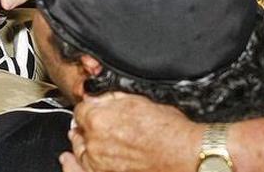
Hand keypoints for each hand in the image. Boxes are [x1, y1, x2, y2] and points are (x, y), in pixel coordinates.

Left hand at [68, 92, 201, 171]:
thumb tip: (99, 98)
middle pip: (78, 131)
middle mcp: (95, 142)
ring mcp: (100, 163)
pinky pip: (90, 167)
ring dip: (86, 144)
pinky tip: (94, 158)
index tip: (94, 109)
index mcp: (98, 118)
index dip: (89, 108)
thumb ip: (111, 99)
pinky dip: (90, 162)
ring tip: (94, 141)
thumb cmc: (168, 130)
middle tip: (94, 124)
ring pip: (82, 152)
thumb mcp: (138, 101)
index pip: (80, 109)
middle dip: (86, 126)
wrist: (184, 154)